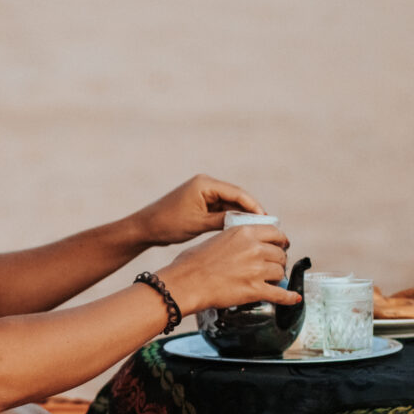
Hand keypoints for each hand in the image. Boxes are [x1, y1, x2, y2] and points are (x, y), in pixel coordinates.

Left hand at [135, 174, 266, 246]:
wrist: (146, 228)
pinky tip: (240, 229)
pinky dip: (230, 217)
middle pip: (235, 196)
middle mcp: (205, 184)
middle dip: (250, 211)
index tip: (267, 219)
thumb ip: (224, 220)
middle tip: (267, 226)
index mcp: (204, 184)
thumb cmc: (168, 224)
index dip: (254, 206)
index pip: (237, 193)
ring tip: (257, 230)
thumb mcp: (199, 224)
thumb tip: (245, 223)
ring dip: (241, 215)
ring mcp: (203, 192)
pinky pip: (221, 208)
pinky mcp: (200, 201)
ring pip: (229, 203)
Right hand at [158, 224, 300, 313]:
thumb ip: (234, 241)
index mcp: (244, 233)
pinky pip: (280, 294)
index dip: (281, 240)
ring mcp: (256, 270)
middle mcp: (254, 248)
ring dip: (277, 278)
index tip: (281, 245)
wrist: (185, 282)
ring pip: (280, 272)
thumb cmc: (192, 263)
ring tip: (270, 281)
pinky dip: (289, 297)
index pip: (275, 233)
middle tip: (272, 266)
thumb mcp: (216, 239)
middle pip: (280, 254)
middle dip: (278, 261)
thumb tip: (241, 247)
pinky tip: (293, 298)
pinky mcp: (255, 289)